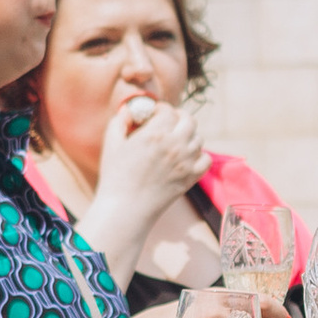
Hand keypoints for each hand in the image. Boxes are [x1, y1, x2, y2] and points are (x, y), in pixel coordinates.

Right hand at [95, 92, 205, 235]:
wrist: (126, 208)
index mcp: (155, 134)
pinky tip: (187, 157)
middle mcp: (175, 145)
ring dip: (188, 136)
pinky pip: (206, 159)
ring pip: (198, 139)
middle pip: (189, 120)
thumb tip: (128, 110)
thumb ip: (119, 121)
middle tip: (172, 121)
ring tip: (177, 140)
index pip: (168, 111)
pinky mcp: (191, 178)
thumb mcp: (112, 144)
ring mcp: (186, 162)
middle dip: (180, 117)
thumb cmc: (116, 177)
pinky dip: (199, 155)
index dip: (162, 109)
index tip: (156, 113)